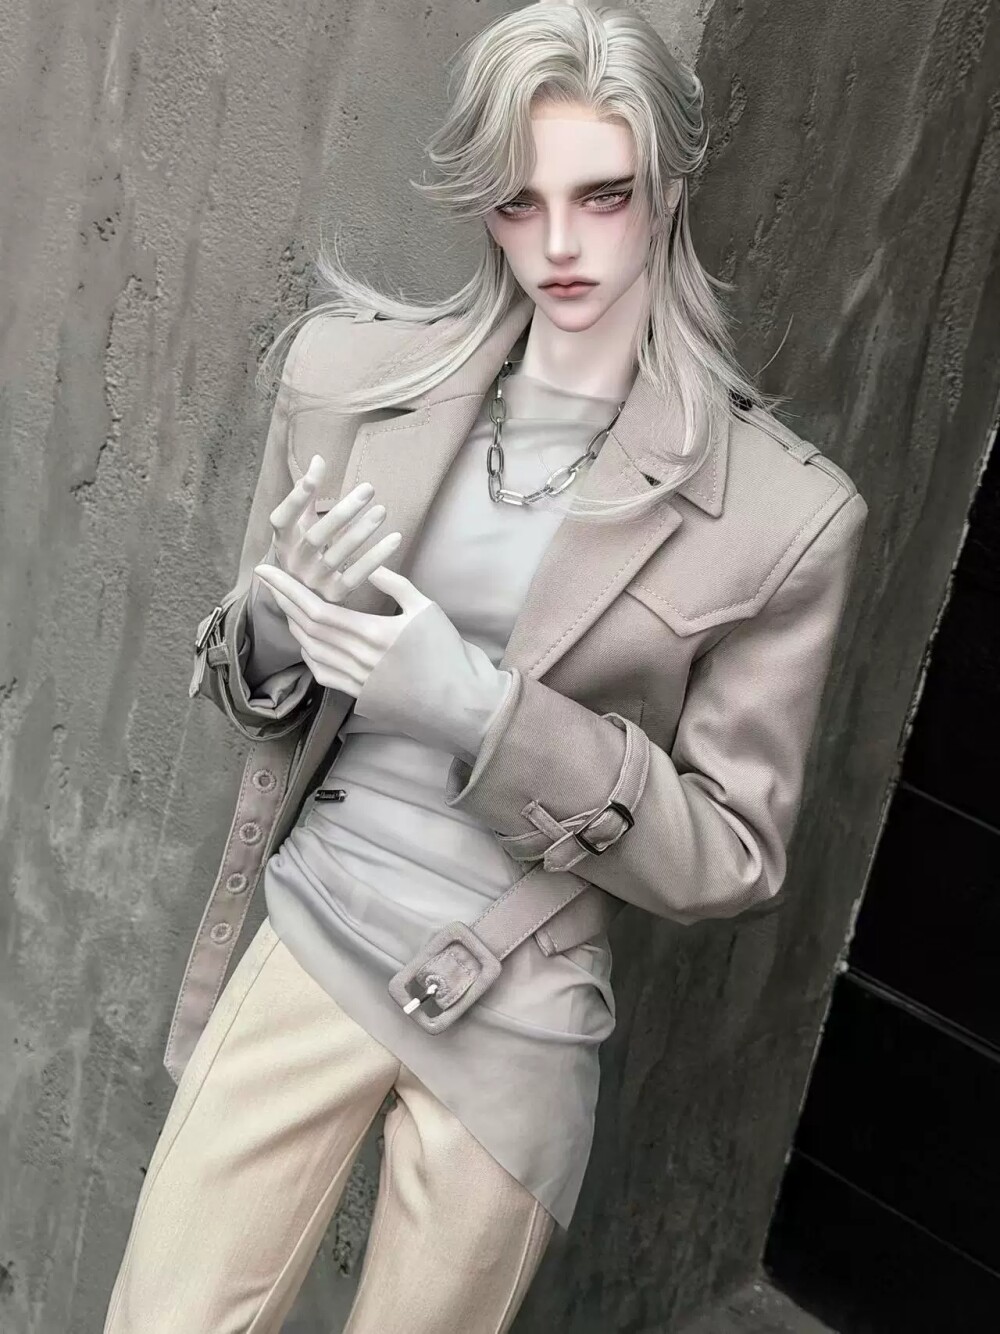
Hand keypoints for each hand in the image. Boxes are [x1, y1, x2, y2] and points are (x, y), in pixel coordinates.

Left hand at [251, 562, 510, 759]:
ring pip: (312, 652)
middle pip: (308, 629)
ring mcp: (358, 682)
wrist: (462, 705)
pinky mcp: (361, 698)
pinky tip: (308, 642)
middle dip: (283, 602)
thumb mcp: (427, 609)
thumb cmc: (450, 654)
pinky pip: (324, 675)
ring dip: (294, 628)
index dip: (287, 590)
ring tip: (286, 607)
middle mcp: (359, 660)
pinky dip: (310, 656)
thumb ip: (395, 585)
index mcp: (374, 634)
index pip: (318, 609)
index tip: (267, 572)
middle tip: (268, 582)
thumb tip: (367, 566)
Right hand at [266, 454, 401, 602]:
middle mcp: (293, 563)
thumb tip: (318, 459)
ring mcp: (312, 582)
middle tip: (369, 488)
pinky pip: (356, 577)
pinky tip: (394, 539)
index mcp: (282, 542)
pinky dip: (376, 558)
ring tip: (382, 511)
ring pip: (338, 556)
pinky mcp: (333, 596)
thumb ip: (306, 494)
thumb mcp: (298, 525)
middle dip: (343, 512)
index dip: (297, 496)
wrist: (298, 599)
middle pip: (316, 537)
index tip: (317, 470)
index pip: (283, 518)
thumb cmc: (301, 550)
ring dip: (361, 532)